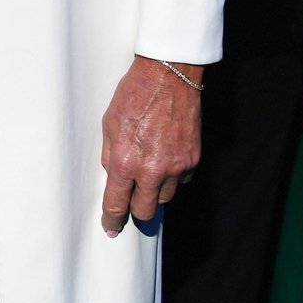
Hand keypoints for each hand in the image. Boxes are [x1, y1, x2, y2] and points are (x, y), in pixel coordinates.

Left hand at [100, 55, 201, 235]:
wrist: (169, 74)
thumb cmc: (134, 94)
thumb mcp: (108, 123)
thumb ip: (109, 154)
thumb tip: (111, 177)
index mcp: (125, 161)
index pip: (116, 204)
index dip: (112, 220)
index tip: (111, 228)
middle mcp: (152, 170)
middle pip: (144, 211)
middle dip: (135, 208)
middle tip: (131, 199)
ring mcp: (176, 166)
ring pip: (164, 198)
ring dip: (154, 191)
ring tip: (149, 171)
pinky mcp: (193, 159)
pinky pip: (181, 180)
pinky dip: (173, 176)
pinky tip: (165, 157)